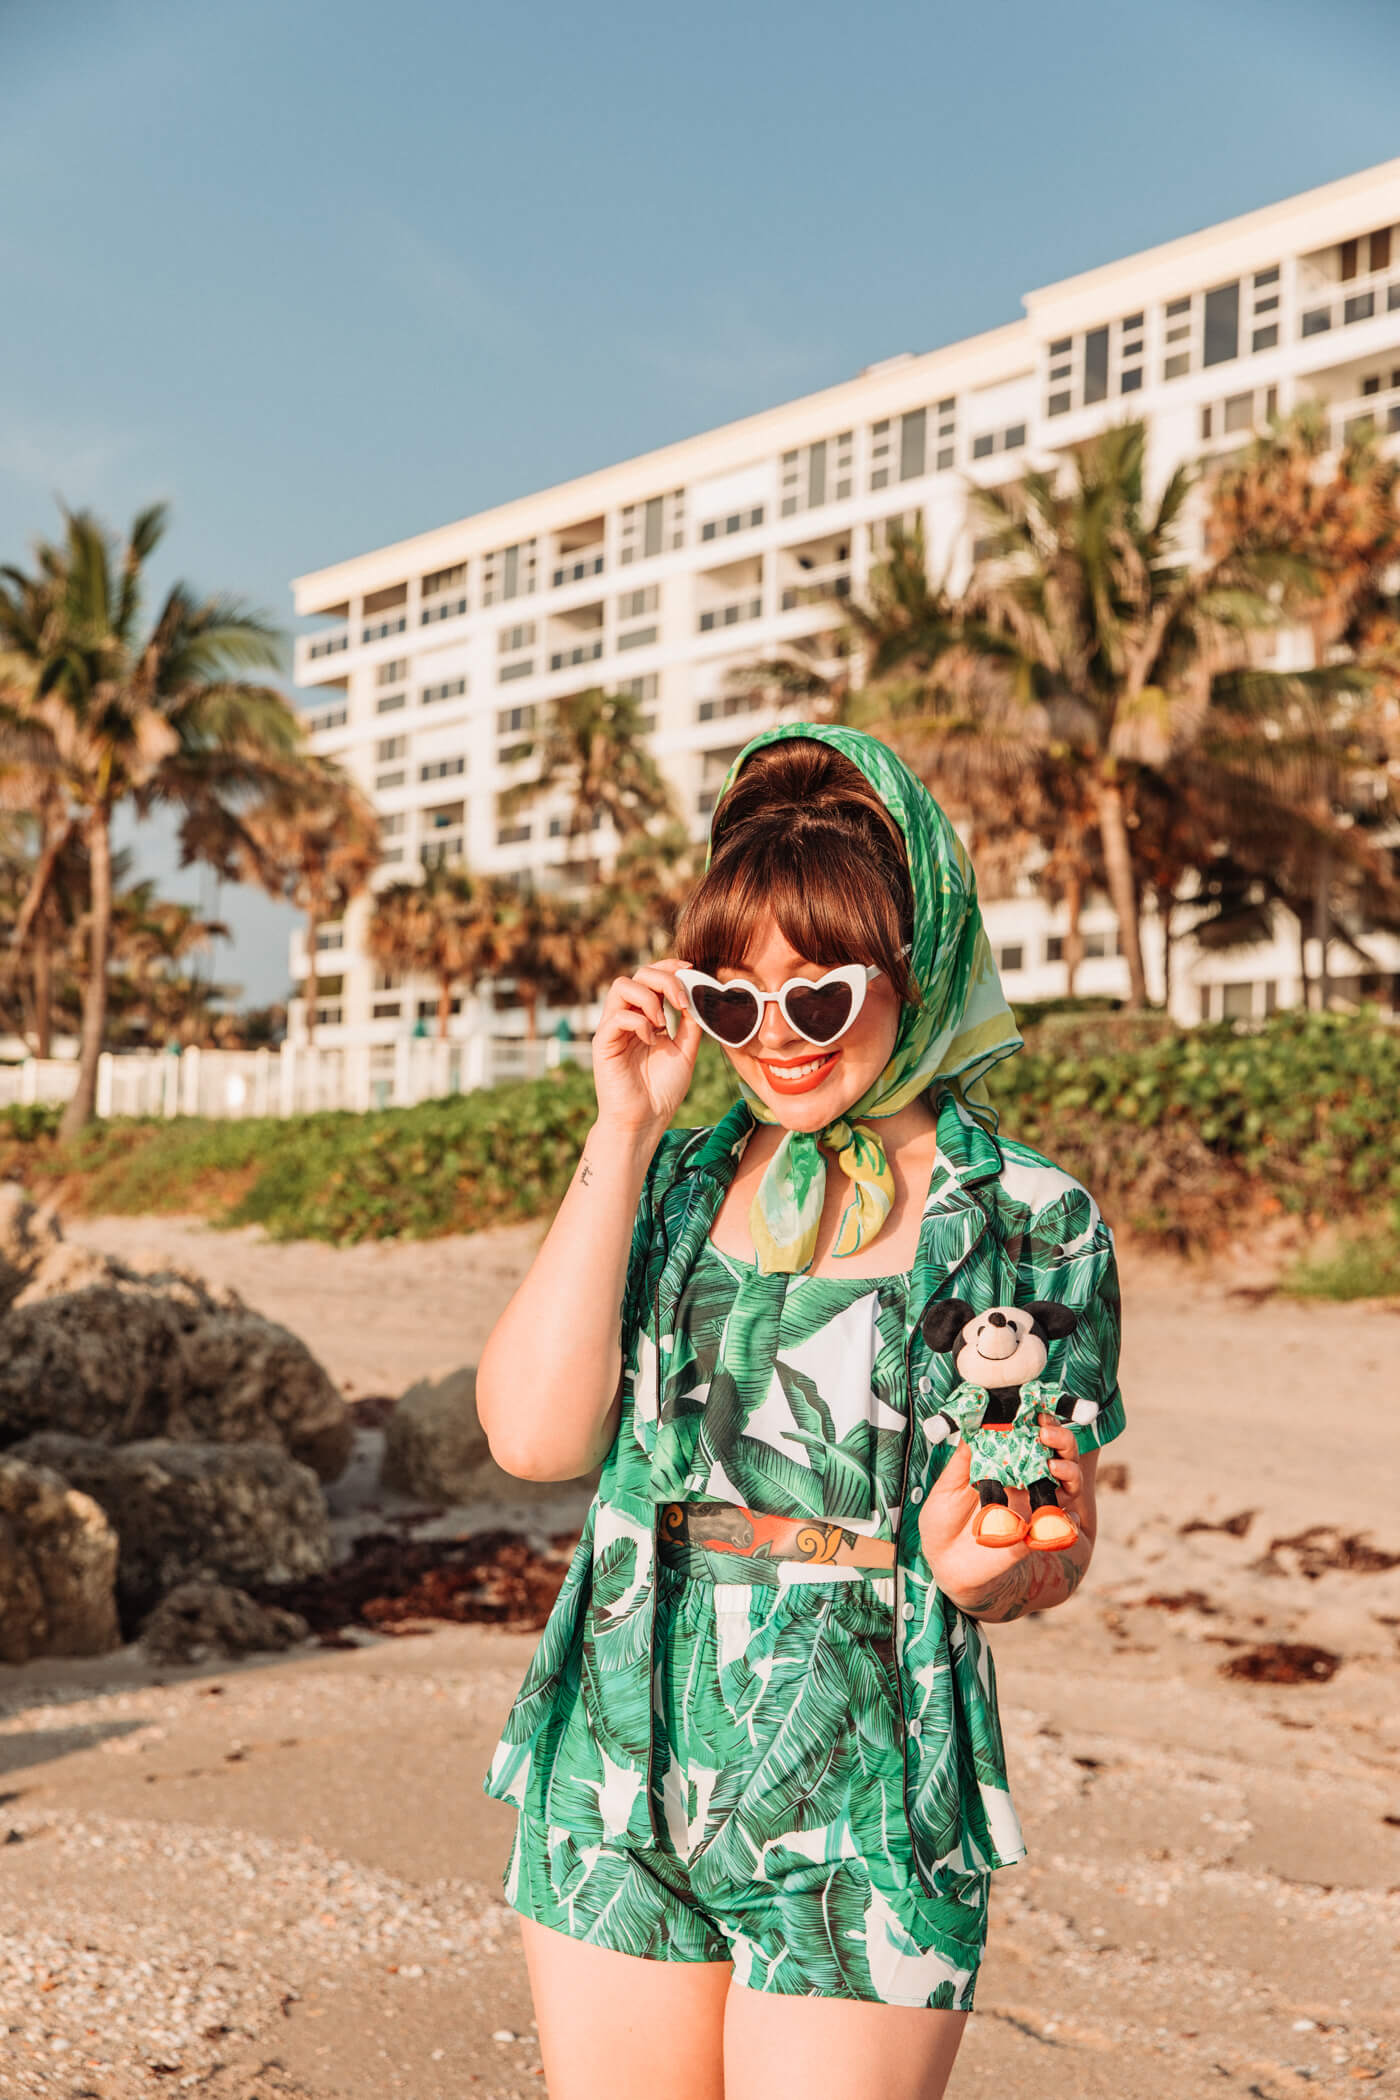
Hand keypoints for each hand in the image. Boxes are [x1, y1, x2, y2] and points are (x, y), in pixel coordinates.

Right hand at [591, 957, 701, 1138]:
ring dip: (649, 997)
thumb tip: (699, 995)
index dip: (669, 967)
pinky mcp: (603, 1043)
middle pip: (637, 975)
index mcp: (646, 1017)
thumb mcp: (685, 1051)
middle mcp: (628, 1018)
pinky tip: (651, 1040)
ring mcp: (613, 1028)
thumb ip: (690, 1023)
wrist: (645, 1121)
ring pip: (621, 986)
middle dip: (663, 979)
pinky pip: (617, 1017)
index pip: (652, 978)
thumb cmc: (662, 1090)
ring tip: (663, 1022)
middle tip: (681, 1001)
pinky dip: (639, 1022)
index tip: (690, 969)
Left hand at [915, 1414, 1095, 1613]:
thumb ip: (965, 1457)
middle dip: (1060, 1439)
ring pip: (1069, 1483)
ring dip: (1068, 1470)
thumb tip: (975, 1421)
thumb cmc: (943, 1523)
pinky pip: (1062, 1525)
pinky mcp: (1036, 1536)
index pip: (1031, 1438)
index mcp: (1005, 1466)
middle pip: (1058, 1454)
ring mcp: (1034, 1508)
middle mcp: (1025, 1483)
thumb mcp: (948, 1486)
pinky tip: (1061, 1511)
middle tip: (1046, 1431)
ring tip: (1054, 1465)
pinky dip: (1066, 1518)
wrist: (945, 1566)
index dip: (1039, 1422)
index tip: (1037, 1409)